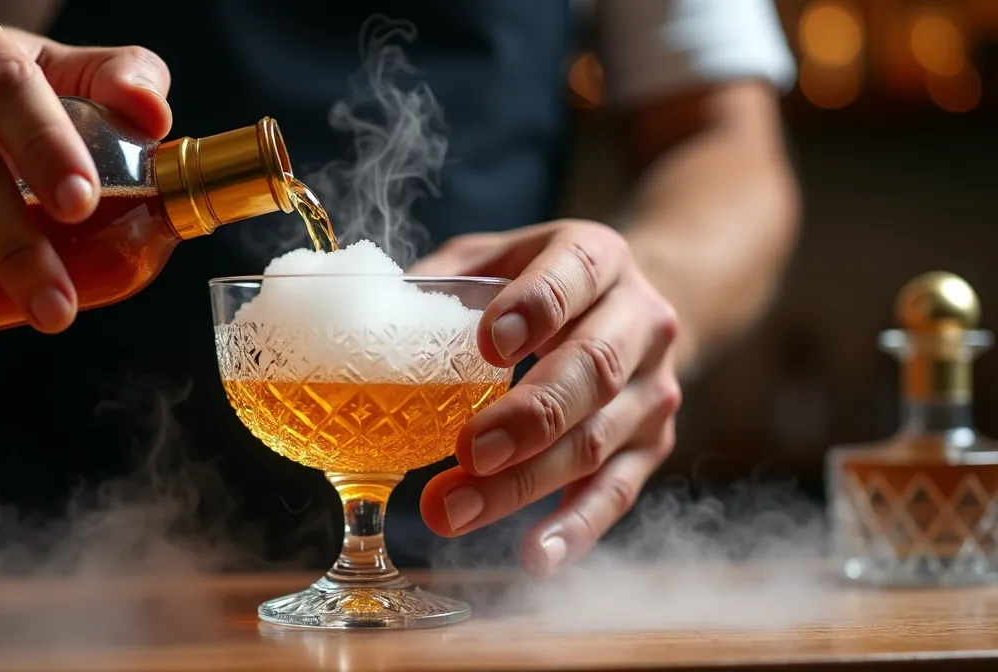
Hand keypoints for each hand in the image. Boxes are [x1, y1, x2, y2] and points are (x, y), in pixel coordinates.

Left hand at [409, 220, 681, 576]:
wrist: (632, 308)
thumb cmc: (541, 282)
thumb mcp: (494, 260)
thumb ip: (441, 283)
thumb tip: (363, 319)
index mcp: (596, 257)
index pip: (574, 276)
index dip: (537, 307)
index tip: (490, 343)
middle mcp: (639, 319)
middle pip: (593, 370)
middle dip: (529, 416)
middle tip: (468, 450)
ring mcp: (654, 388)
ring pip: (596, 441)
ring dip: (524, 483)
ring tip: (453, 511)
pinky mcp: (652, 446)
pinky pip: (617, 493)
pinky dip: (575, 530)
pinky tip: (534, 557)